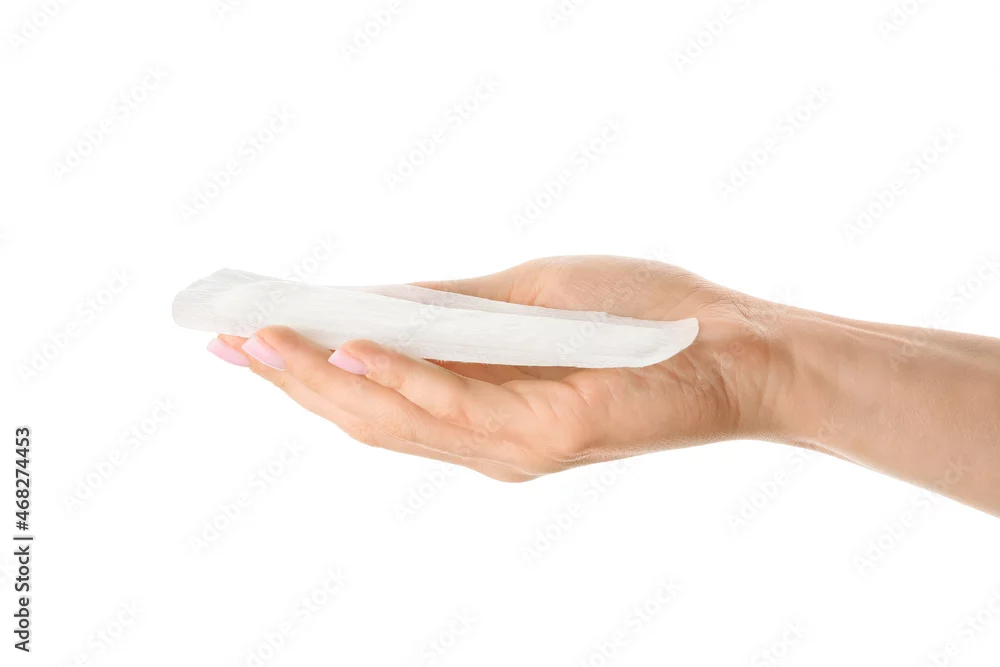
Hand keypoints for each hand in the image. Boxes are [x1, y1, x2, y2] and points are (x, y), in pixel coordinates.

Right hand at [209, 256, 779, 480]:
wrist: (740, 349)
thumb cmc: (643, 319)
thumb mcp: (531, 298)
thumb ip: (455, 309)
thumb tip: (370, 298)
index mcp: (480, 410)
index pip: (374, 398)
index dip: (304, 372)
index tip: (241, 340)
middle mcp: (488, 441)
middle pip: (369, 416)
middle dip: (294, 380)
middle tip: (228, 340)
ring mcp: (515, 444)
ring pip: (398, 419)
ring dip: (326, 380)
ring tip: (263, 339)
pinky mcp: (549, 433)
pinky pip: (457, 408)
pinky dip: (401, 378)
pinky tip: (354, 346)